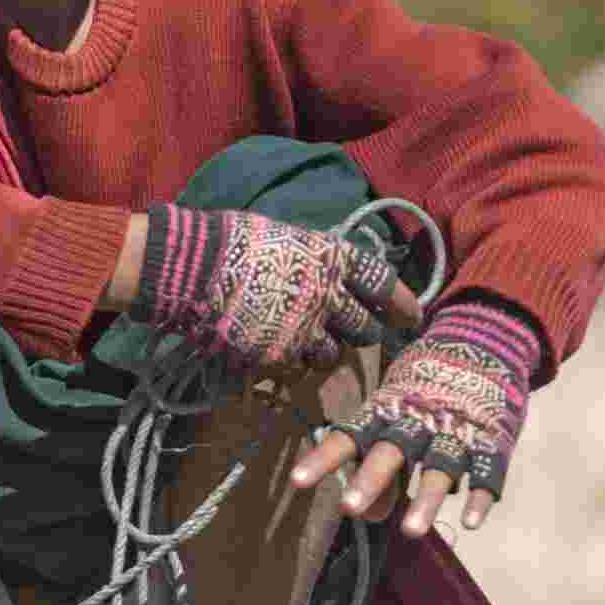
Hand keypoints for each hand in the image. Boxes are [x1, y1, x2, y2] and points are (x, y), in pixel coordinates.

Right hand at [131, 203, 422, 377]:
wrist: (193, 268)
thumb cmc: (234, 241)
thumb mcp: (288, 238)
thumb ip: (316, 260)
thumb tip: (329, 272)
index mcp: (334, 258)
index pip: (383, 284)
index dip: (402, 303)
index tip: (411, 317)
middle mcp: (329, 296)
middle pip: (365, 328)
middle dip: (363, 332)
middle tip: (356, 333)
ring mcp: (304, 330)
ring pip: (333, 355)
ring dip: (325, 351)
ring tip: (306, 341)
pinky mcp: (278, 356)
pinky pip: (295, 366)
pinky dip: (289, 360)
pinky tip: (271, 346)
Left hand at [291, 299, 542, 535]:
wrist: (484, 339)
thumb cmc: (425, 387)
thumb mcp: (394, 412)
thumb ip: (378, 463)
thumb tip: (366, 517)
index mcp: (385, 412)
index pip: (349, 437)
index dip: (324, 459)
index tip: (298, 482)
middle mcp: (417, 422)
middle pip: (391, 451)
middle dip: (370, 479)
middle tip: (349, 508)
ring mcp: (456, 430)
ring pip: (439, 466)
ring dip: (424, 499)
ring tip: (411, 532)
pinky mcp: (491, 440)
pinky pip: (488, 471)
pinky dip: (481, 496)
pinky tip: (470, 523)